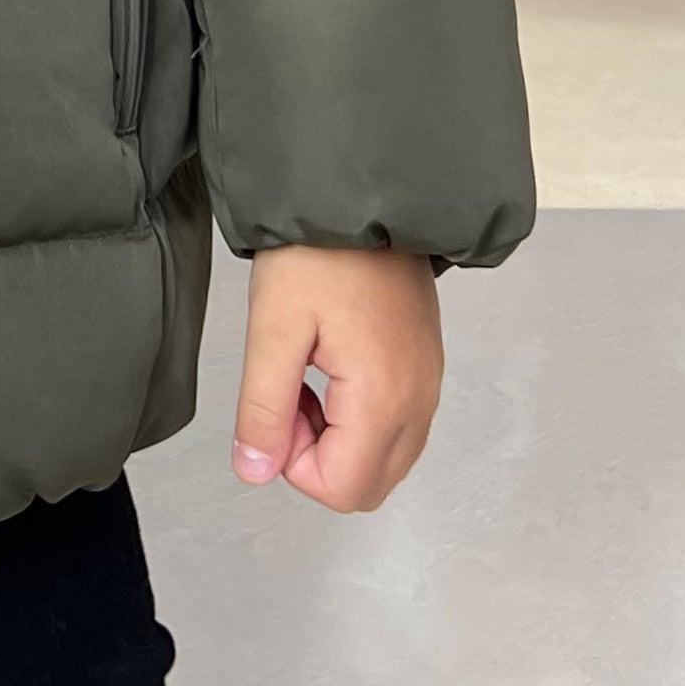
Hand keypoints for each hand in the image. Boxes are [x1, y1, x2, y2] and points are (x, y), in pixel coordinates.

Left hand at [230, 243, 441, 512]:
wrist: (363, 196)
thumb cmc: (316, 254)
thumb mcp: (273, 327)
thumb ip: (263, 408)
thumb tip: (255, 470)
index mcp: (385, 398)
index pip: (343, 489)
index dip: (294, 464)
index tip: (275, 405)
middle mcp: (419, 402)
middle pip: (368, 487)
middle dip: (317, 459)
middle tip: (287, 395)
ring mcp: (429, 386)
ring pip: (384, 460)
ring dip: (337, 441)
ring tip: (306, 377)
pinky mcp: (426, 368)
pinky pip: (397, 428)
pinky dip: (359, 420)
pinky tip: (330, 368)